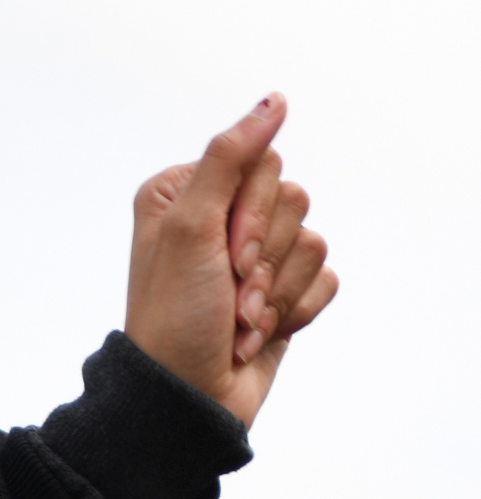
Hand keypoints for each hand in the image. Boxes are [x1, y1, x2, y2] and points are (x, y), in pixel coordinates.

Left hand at [125, 93, 337, 427]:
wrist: (187, 397)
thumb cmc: (175, 316)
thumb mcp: (189, 227)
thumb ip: (229, 157)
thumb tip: (273, 101)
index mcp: (184, 194)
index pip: (261, 163)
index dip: (253, 212)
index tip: (223, 253)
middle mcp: (218, 219)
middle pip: (292, 199)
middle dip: (265, 255)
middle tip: (229, 292)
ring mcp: (252, 256)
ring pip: (311, 240)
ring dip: (276, 289)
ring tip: (237, 320)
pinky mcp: (281, 290)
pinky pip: (324, 277)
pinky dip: (294, 309)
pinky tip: (258, 333)